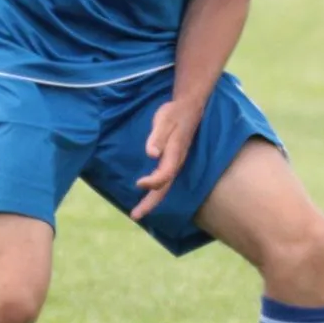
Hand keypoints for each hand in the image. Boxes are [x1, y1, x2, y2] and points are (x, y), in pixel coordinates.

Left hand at [130, 98, 205, 220]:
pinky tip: (147, 193)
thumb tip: (151, 153)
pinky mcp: (173, 160)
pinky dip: (155, 189)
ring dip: (152, 200)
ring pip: (164, 186)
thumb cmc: (174, 113)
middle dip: (150, 203)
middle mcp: (176, 162)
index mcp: (175, 154)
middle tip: (135, 216)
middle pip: (164, 188)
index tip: (138, 184)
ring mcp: (176, 162)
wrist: (189, 106)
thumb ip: (157, 137)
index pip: (164, 175)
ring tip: (138, 212)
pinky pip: (164, 179)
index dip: (153, 182)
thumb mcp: (163, 121)